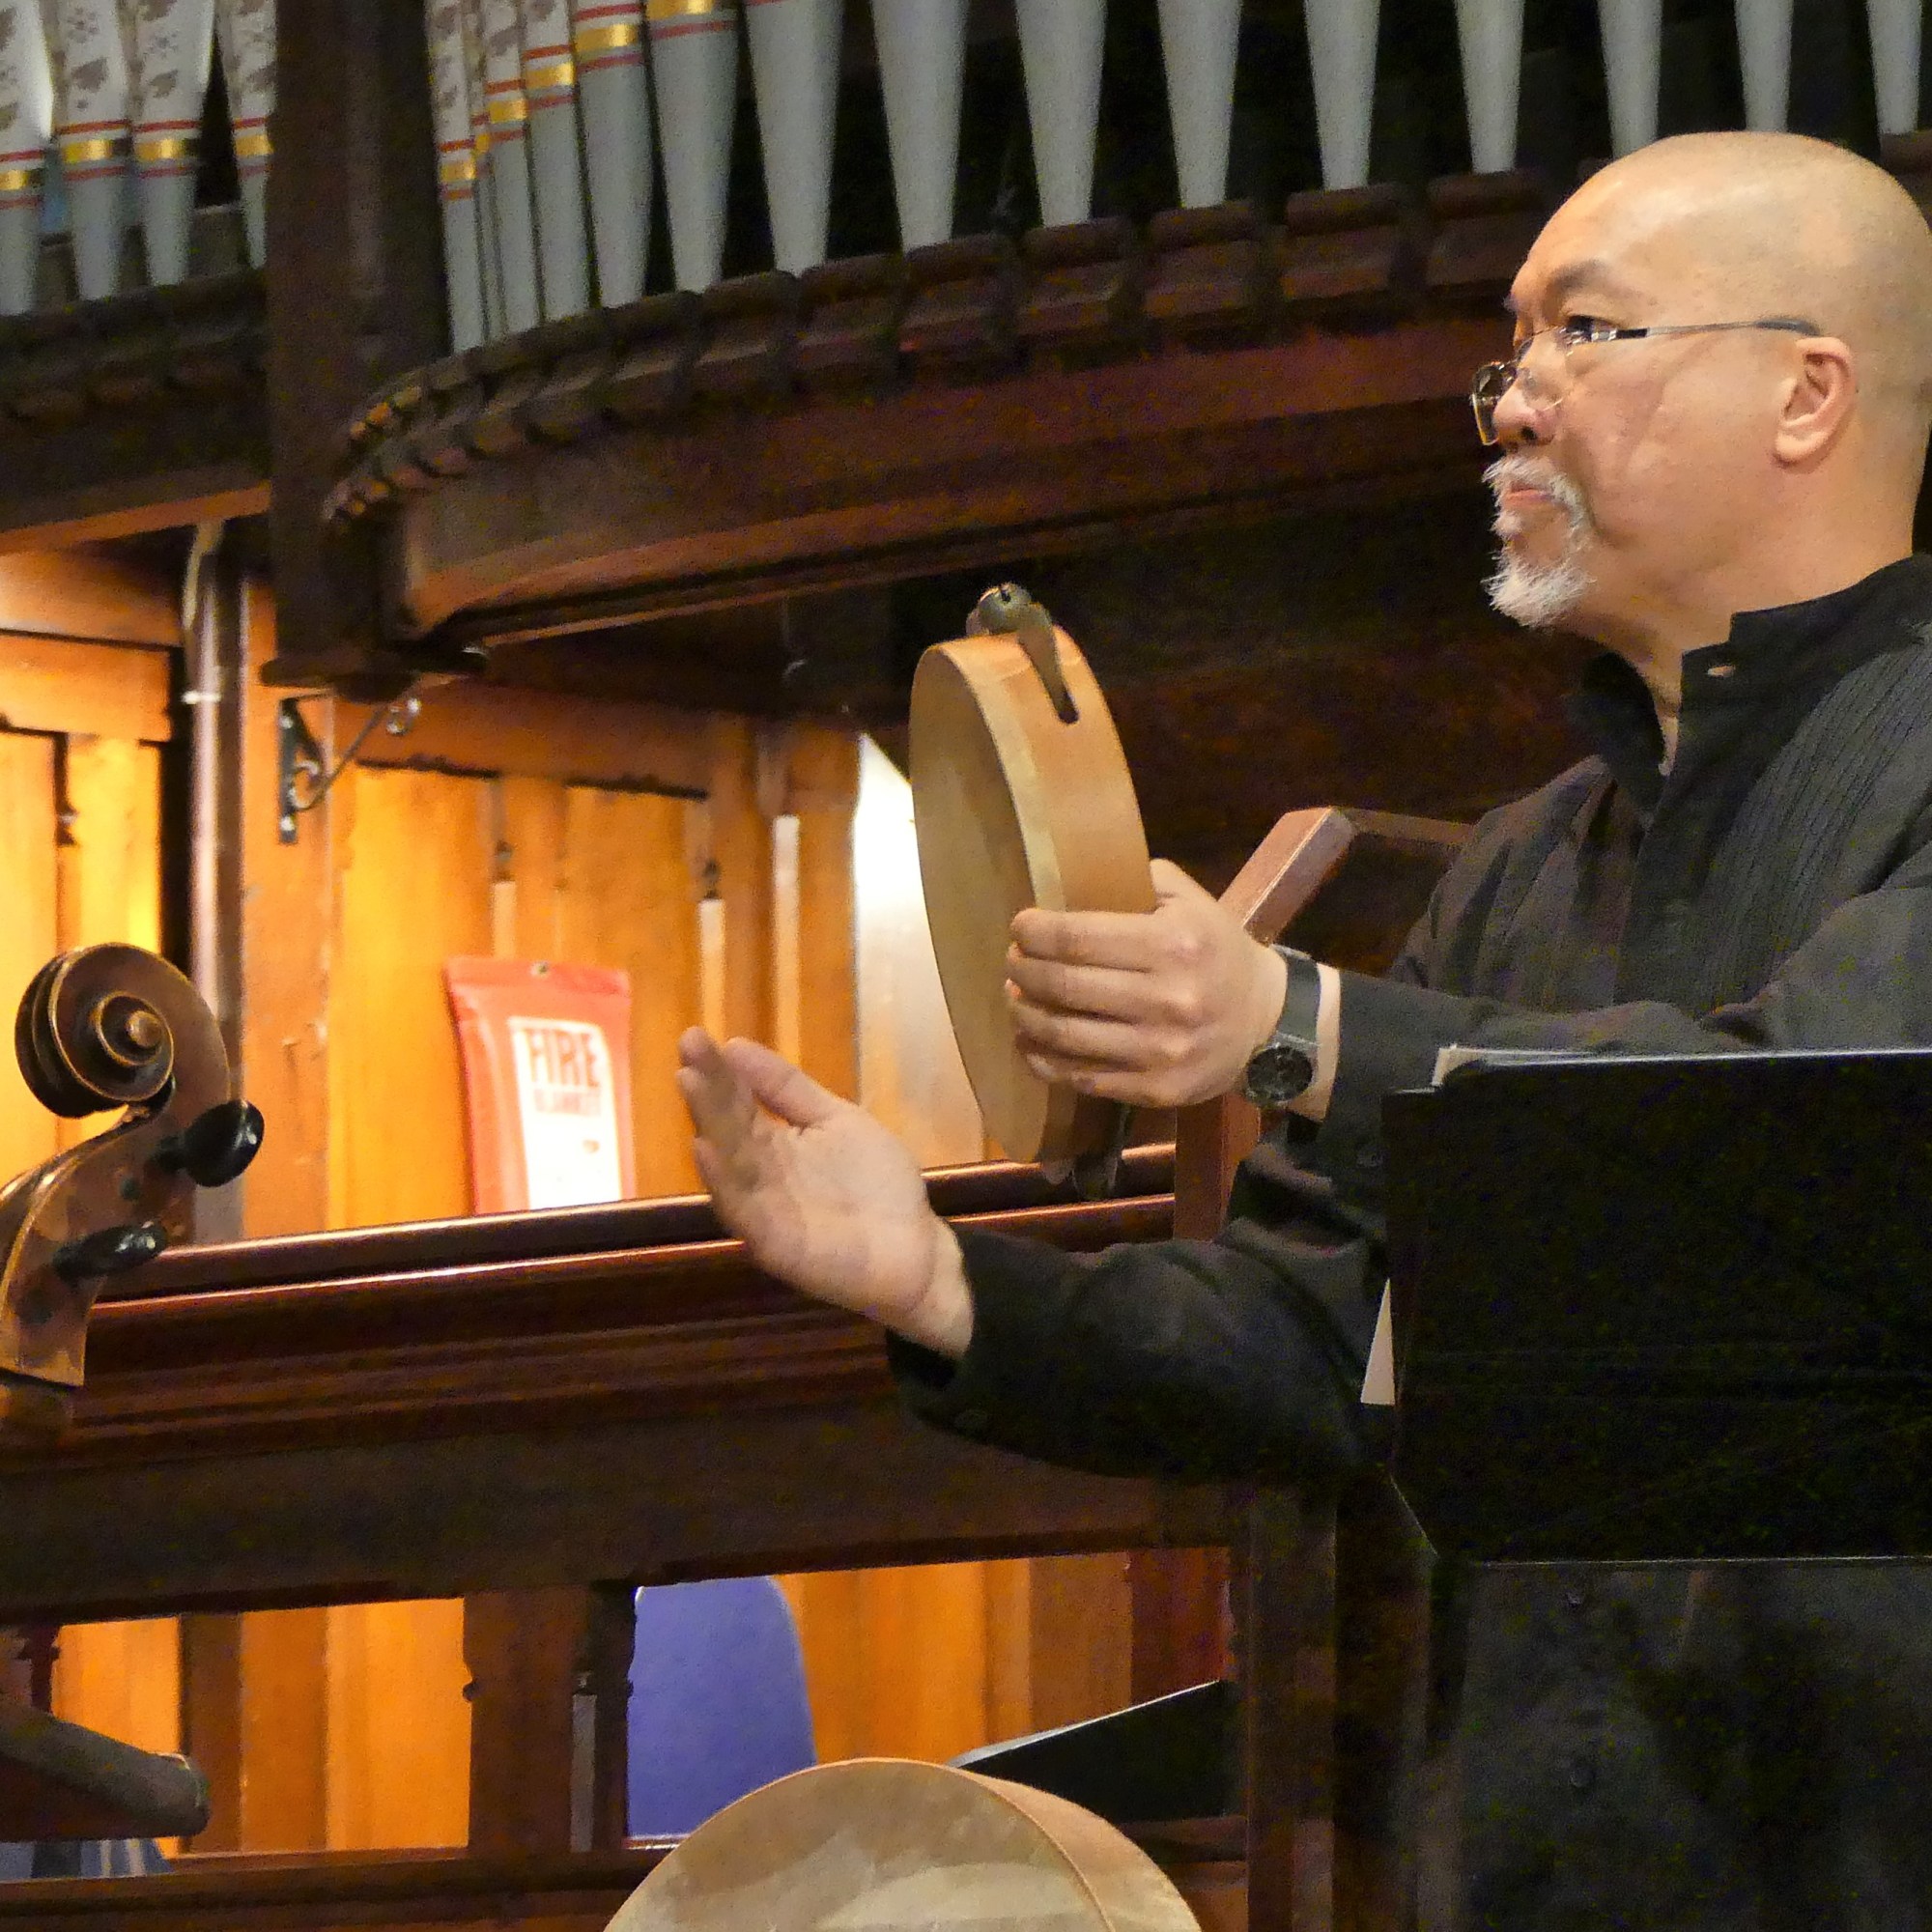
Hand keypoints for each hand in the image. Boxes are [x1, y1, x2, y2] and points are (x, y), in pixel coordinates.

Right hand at [675, 1029, 973, 1356]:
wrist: (914, 1249)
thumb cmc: (875, 1185)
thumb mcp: (836, 1120)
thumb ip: (788, 1089)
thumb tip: (735, 1044)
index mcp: (772, 1143)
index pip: (738, 1101)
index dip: (718, 1071)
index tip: (695, 1036)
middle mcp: (758, 1174)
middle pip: (728, 1127)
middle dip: (707, 1089)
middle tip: (687, 1048)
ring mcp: (763, 1208)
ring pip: (730, 1162)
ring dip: (709, 1124)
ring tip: (691, 1083)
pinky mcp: (773, 1243)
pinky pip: (743, 1211)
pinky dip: (724, 1182)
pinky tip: (707, 1150)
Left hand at [1005, 860, 1287, 1108]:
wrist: (1268, 1025)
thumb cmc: (1220, 954)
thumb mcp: (1194, 903)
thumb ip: (1141, 880)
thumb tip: (1074, 872)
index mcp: (1172, 945)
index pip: (1076, 937)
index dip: (1034, 932)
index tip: (1019, 927)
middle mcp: (1166, 999)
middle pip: (1062, 985)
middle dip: (1023, 970)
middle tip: (1012, 961)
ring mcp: (1159, 1051)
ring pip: (1063, 1035)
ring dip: (1024, 1015)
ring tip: (1014, 998)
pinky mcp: (1154, 1090)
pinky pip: (1080, 1076)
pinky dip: (1043, 1059)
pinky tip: (1030, 1041)